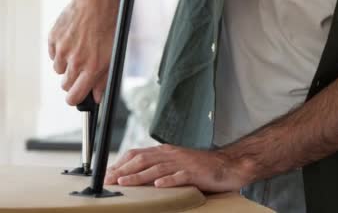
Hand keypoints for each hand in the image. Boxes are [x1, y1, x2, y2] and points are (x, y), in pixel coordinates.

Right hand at [48, 0, 117, 104]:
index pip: (74, 96)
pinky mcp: (53, 38)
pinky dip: (59, 51)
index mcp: (91, 68)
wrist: (96, 0)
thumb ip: (103, 79)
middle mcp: (75, 61)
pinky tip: (71, 40)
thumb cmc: (109, 26)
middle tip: (81, 68)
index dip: (75, 98)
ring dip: (66, 64)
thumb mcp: (113, 55)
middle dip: (72, 81)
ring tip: (78, 49)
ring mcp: (62, 49)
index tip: (76, 95)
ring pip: (58, 69)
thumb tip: (96, 96)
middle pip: (65, 85)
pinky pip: (52, 53)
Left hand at [104, 144, 253, 192]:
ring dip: (138, 176)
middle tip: (110, 180)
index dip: (121, 163)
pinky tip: (157, 186)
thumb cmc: (201, 168)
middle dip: (124, 170)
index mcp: (165, 151)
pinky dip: (168, 181)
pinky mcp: (195, 173)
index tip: (109, 173)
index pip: (137, 154)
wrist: (229, 165)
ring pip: (156, 168)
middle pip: (142, 160)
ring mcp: (183, 163)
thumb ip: (159, 166)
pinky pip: (180, 177)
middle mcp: (171, 154)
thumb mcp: (176, 164)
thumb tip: (138, 175)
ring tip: (124, 183)